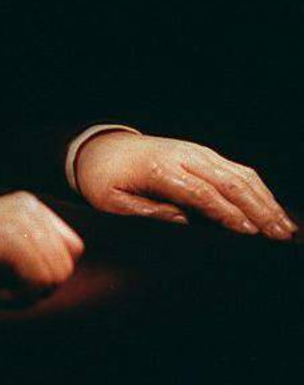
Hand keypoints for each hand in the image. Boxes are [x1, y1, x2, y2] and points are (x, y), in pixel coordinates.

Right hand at [0, 191, 83, 299]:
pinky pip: (39, 282)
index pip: (71, 250)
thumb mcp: (1, 256)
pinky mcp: (8, 236)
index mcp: (27, 205)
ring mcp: (18, 218)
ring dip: (25, 295)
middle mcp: (27, 205)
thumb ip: (35, 256)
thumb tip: (64, 273)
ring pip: (56, 276)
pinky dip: (16, 298)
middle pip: (66, 266)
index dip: (46, 276)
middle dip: (36, 288)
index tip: (10, 280)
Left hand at [76, 131, 296, 239]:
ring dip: (265, 201)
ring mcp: (197, 152)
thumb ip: (148, 212)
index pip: (200, 193)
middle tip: (279, 236)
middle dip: (258, 210)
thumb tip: (185, 222)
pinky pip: (236, 170)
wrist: (99, 148)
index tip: (248, 233)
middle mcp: (183, 157)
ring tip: (285, 227)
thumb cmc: (103, 180)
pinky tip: (271, 208)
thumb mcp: (112, 202)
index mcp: (159, 170)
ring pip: (240, 174)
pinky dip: (258, 189)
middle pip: (228, 182)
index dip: (226, 213)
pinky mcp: (203, 154)